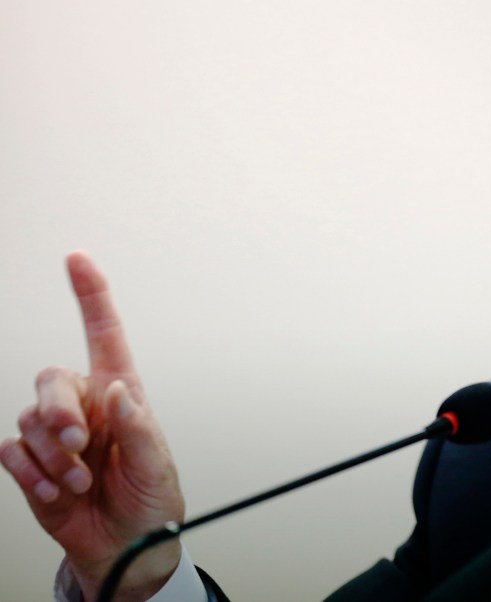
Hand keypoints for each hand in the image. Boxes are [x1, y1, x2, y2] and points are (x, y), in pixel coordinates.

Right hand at [0, 251, 184, 600]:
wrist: (126, 548)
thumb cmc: (151, 502)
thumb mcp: (157, 465)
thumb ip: (138, 427)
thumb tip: (119, 391)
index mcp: (122, 397)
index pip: (104, 336)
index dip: (91, 296)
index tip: (78, 260)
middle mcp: (86, 408)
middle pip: (51, 379)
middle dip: (59, 410)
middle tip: (78, 443)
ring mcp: (57, 436)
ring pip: (29, 419)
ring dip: (53, 456)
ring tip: (79, 481)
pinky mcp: (33, 464)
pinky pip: (12, 453)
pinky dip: (32, 475)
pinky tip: (57, 493)